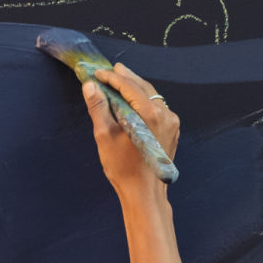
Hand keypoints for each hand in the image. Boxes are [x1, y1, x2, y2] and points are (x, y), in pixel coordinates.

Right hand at [85, 61, 178, 197]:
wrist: (144, 193)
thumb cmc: (123, 168)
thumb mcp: (105, 136)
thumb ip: (98, 108)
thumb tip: (90, 86)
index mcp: (149, 114)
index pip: (129, 86)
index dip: (111, 77)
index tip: (97, 73)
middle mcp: (165, 114)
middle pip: (143, 87)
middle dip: (126, 77)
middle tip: (110, 70)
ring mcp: (171, 122)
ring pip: (152, 96)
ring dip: (135, 88)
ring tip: (120, 81)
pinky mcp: (172, 130)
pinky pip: (157, 107)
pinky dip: (144, 100)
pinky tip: (133, 101)